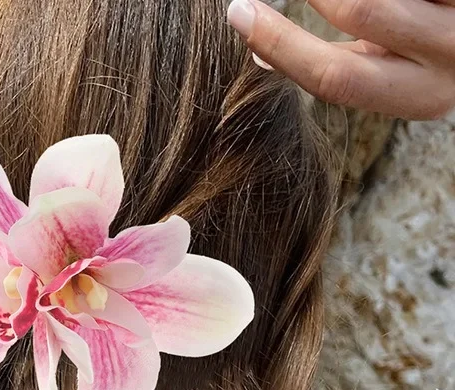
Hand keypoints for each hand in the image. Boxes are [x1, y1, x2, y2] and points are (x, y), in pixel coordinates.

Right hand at [227, 0, 454, 119]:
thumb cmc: (442, 56)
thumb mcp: (394, 74)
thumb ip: (339, 65)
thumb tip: (260, 52)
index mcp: (416, 97)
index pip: (331, 77)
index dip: (278, 41)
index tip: (238, 11)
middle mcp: (451, 62)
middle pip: (358, 9)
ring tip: (371, 4)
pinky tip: (406, 0)